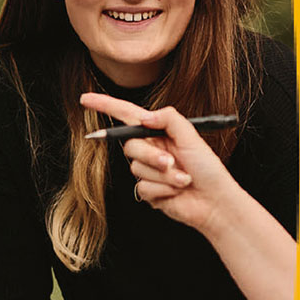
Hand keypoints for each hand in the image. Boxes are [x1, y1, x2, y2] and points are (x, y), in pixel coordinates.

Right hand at [79, 93, 241, 234]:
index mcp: (158, 132)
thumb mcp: (191, 136)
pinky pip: (143, 188)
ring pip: (137, 169)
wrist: (214, 201)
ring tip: (183, 179)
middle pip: (130, 146)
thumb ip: (168, 118)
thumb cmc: (208, 168)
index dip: (105, 105)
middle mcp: (150, 149)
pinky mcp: (148, 191)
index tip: (86, 99)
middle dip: (152, 155)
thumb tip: (143, 116)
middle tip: (173, 162)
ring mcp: (148, 171)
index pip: (126, 115)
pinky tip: (176, 192)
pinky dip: (162, 190)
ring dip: (163, 176)